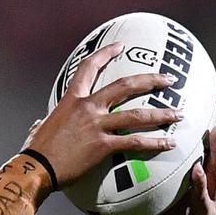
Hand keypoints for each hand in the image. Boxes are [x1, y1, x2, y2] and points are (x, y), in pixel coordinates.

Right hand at [24, 43, 181, 185]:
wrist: (37, 168)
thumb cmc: (37, 150)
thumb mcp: (42, 126)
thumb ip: (49, 120)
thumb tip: (40, 124)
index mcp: (72, 99)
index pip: (90, 67)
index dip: (106, 54)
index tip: (121, 46)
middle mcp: (88, 107)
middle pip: (125, 86)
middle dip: (150, 80)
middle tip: (168, 79)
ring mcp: (97, 126)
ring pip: (137, 114)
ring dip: (161, 113)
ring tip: (178, 113)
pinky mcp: (103, 146)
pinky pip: (135, 142)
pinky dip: (156, 142)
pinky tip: (170, 143)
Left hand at [139, 96, 215, 214]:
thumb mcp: (150, 192)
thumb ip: (140, 171)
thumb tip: (113, 148)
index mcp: (197, 175)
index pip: (206, 141)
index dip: (210, 117)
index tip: (208, 91)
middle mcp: (208, 184)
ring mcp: (210, 201)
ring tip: (215, 128)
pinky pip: (203, 198)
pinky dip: (200, 183)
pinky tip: (197, 169)